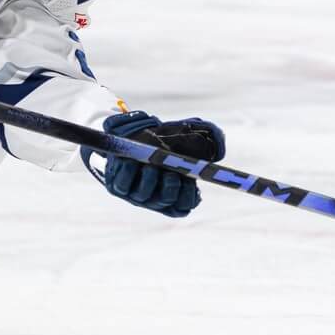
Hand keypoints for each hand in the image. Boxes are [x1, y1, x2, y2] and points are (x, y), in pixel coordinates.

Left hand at [84, 111, 225, 218]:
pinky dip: (126, 171)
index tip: (190, 179)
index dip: (188, 196)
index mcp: (176, 190)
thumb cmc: (162, 134)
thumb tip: (218, 150)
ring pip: (143, 194)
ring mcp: (135, 193)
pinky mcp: (116, 185)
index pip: (186, 204)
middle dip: (169, 188)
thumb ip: (210, 135)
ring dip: (148, 179)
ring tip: (149, 163)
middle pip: (166, 200)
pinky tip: (128, 159)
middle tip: (170, 171)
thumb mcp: (189, 130)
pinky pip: (121, 185)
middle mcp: (156, 196)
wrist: (129, 132)